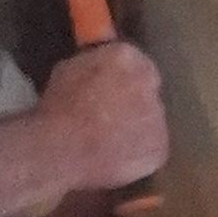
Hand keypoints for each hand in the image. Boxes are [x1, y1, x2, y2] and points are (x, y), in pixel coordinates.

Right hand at [27, 39, 168, 205]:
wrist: (63, 152)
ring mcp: (157, 117)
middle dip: (132, 99)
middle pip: (147, 88)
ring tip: (109, 141)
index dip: (121, 77)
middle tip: (109, 115)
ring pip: (150, 119)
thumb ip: (93, 64)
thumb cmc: (58, 110)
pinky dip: (138, 153)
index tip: (110, 87)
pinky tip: (116, 158)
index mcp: (126, 57)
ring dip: (136, 126)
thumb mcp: (67, 71)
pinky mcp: (159, 147)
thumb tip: (99, 69)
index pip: (134, 61)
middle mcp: (149, 83)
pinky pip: (151, 148)